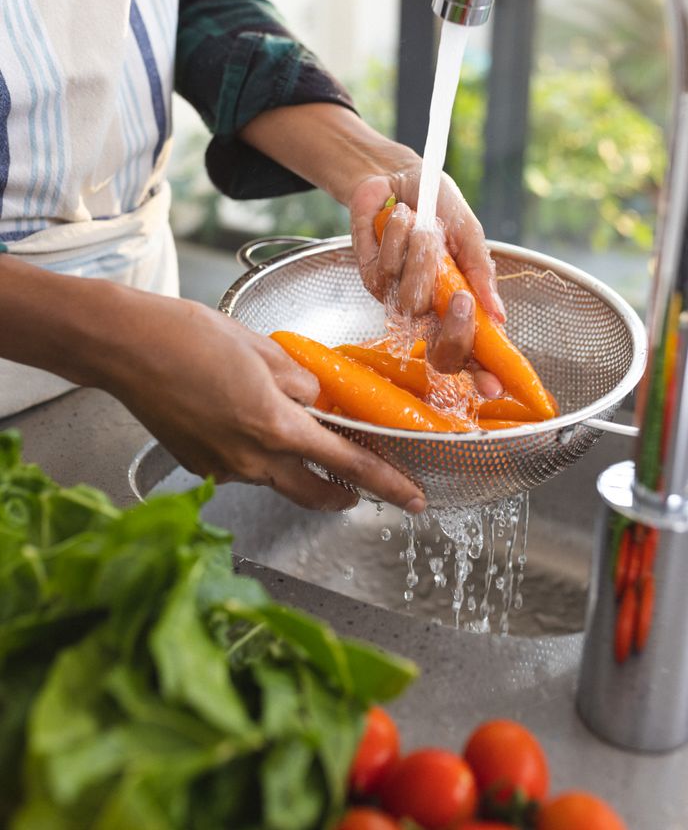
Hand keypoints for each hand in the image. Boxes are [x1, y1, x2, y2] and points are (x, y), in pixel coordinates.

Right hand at [102, 291, 425, 512]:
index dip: (387, 483)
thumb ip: (300, 381)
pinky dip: (257, 455)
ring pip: (276, 479)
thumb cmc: (189, 337)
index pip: (348, 464)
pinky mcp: (198, 466)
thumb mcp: (263, 349)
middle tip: (359, 489)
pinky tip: (246, 423)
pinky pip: (242, 468)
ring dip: (296, 468)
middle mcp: (251, 459)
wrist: (126, 348)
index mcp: (276, 427)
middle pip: (314, 492)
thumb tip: (318, 401)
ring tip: (295, 434)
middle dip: (343, 495)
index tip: (412, 499)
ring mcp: (222, 468)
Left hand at [350, 168, 504, 396]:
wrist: (398, 175)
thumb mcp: (469, 234)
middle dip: (452, 327)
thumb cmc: (438, 206)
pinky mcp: (370, 279)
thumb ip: (482, 272)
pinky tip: (401, 218)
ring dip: (422, 258)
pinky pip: (386, 273)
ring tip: (425, 227)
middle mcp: (428, 311)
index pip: (471, 353)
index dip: (481, 374)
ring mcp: (397, 298)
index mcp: (458, 306)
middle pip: (439, 352)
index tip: (495, 387)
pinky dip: (398, 239)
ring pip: (411, 303)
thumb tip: (497, 315)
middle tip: (459, 294)